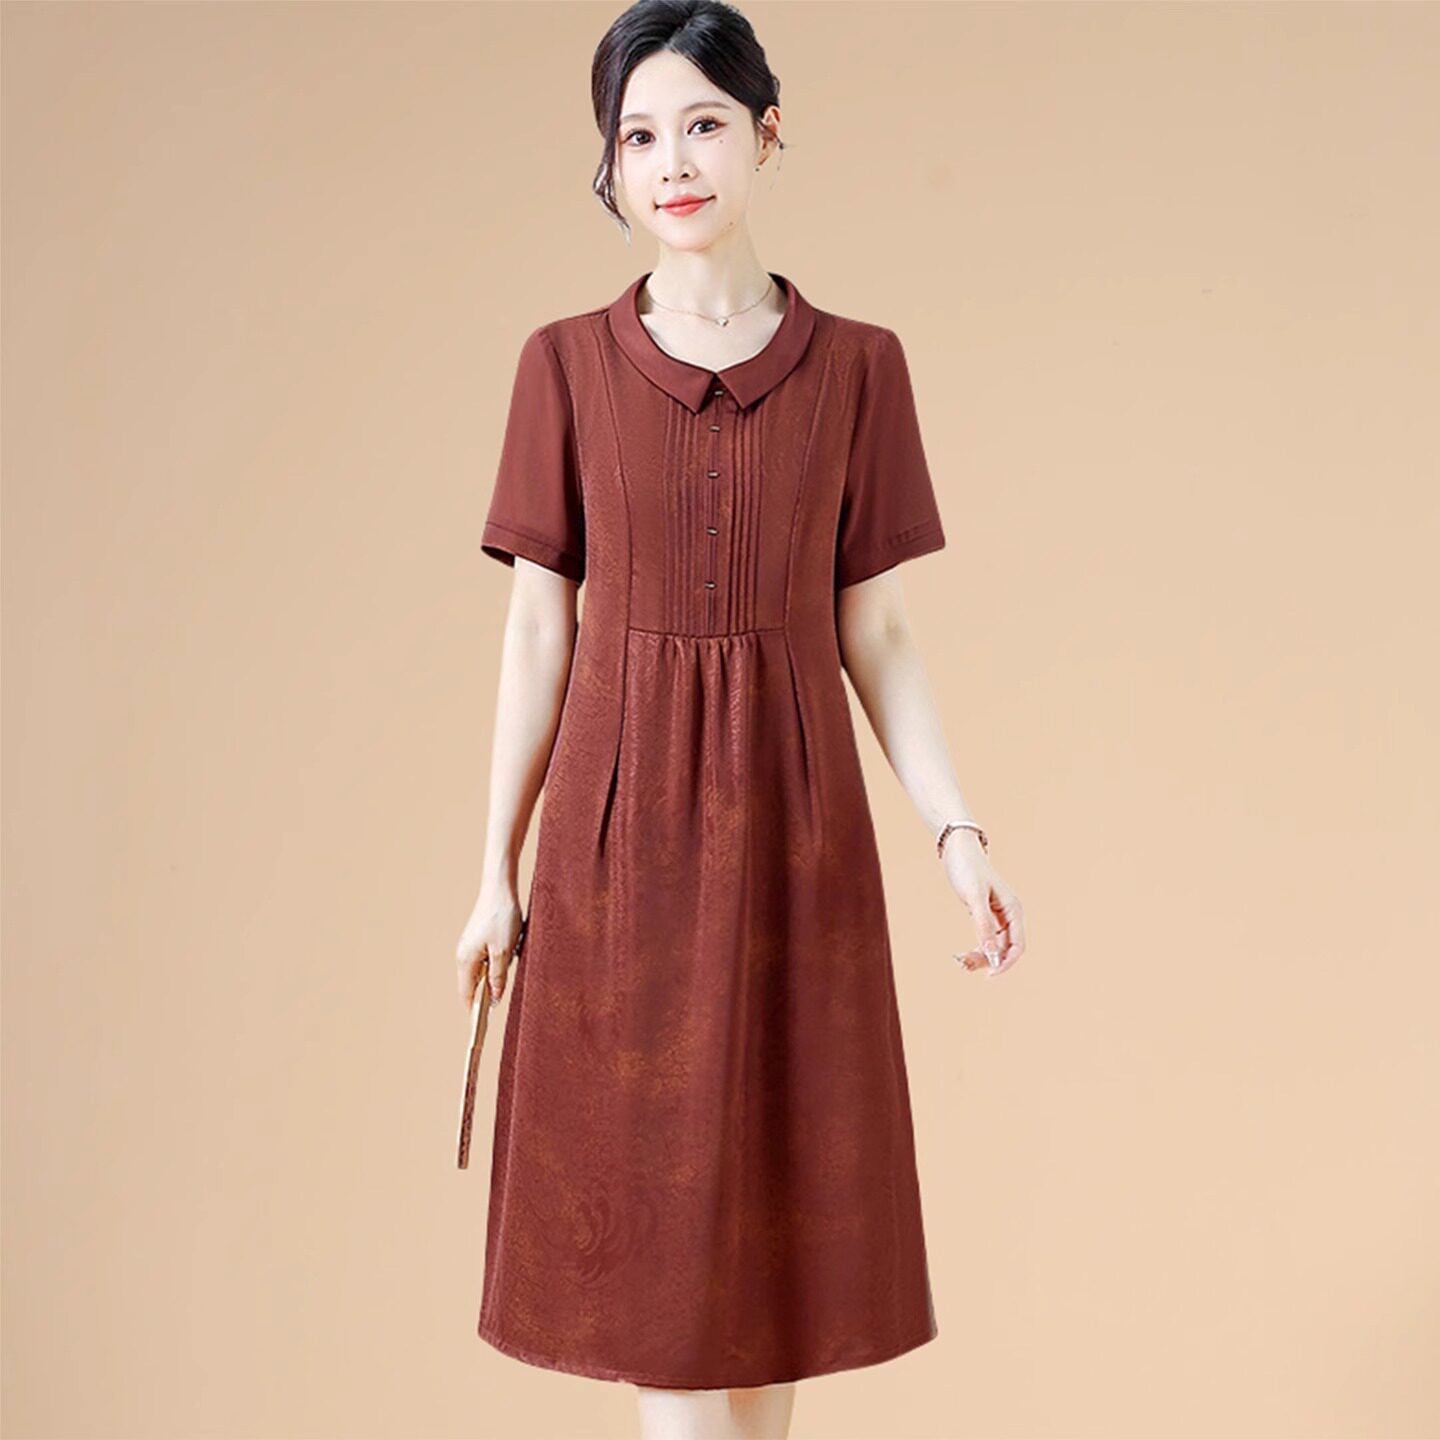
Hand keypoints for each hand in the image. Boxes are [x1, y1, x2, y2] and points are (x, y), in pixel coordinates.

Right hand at [456, 887, 524, 1008]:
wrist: (500, 888)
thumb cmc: (502, 917)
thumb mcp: (505, 951)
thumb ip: (499, 977)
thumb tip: (493, 998)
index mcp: (466, 961)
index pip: (467, 995)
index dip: (473, 1013)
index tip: (479, 1029)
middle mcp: (463, 955)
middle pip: (471, 986)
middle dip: (483, 998)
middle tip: (494, 1013)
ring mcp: (469, 947)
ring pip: (480, 973)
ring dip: (492, 981)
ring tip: (504, 987)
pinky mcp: (478, 939)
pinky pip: (484, 961)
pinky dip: (494, 968)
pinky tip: (507, 963)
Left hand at [941, 832, 1025, 976]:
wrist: (958, 851)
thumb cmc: (968, 868)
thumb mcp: (974, 896)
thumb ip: (982, 923)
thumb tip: (990, 951)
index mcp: (1014, 910)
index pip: (1018, 945)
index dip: (1006, 962)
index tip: (989, 974)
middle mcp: (1009, 915)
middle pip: (1005, 949)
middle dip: (988, 960)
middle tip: (963, 963)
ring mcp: (998, 917)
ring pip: (994, 947)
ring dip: (980, 956)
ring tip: (960, 959)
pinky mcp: (985, 917)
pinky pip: (985, 940)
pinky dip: (976, 948)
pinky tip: (962, 954)